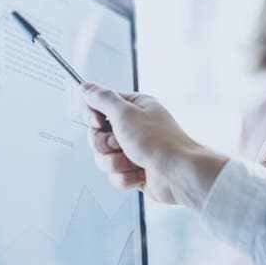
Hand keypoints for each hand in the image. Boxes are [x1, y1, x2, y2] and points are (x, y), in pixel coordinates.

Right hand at [83, 83, 226, 209]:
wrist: (178, 174)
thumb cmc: (158, 142)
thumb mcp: (125, 113)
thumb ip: (102, 99)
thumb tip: (86, 87)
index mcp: (134, 108)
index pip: (98, 107)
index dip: (93, 117)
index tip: (98, 123)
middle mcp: (133, 127)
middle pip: (97, 136)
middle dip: (105, 145)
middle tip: (121, 144)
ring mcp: (134, 151)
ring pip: (103, 159)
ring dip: (116, 163)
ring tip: (135, 161)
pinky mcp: (135, 172)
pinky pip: (115, 176)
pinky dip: (126, 178)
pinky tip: (141, 174)